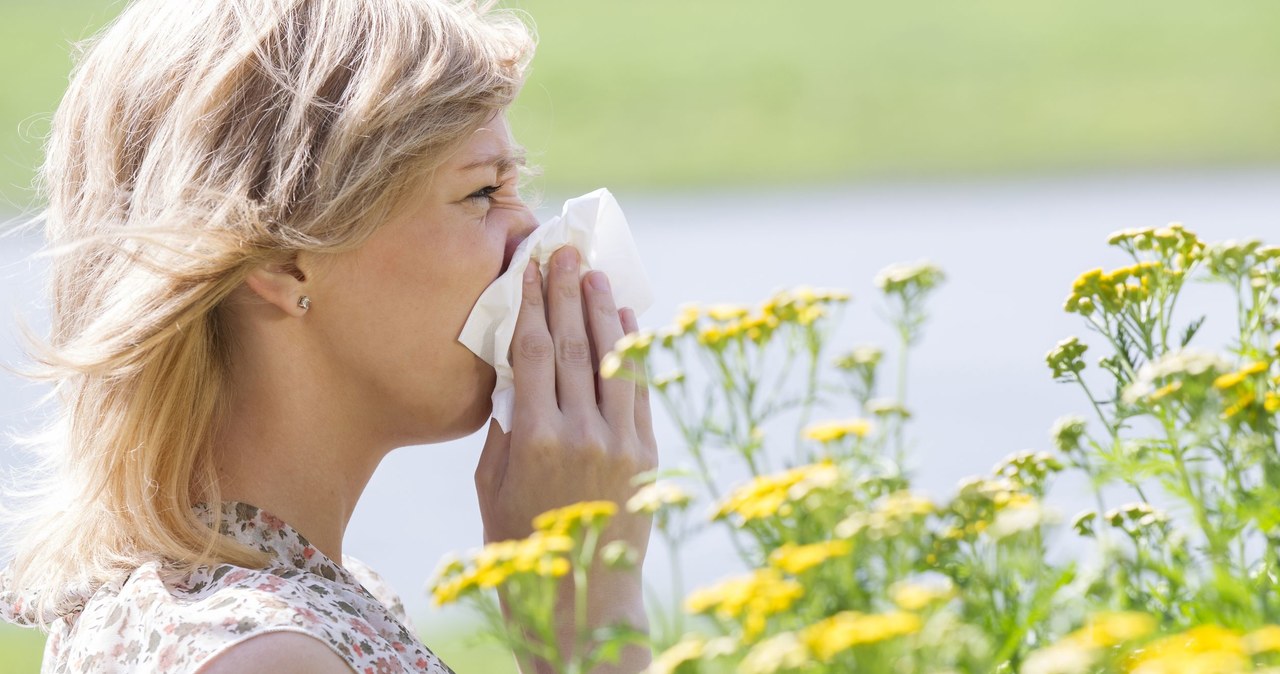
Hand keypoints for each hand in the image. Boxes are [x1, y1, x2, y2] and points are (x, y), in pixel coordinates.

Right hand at [475, 245, 657, 557]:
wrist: (581, 600)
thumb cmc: (522, 544)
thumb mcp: (493, 485)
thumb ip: (504, 426)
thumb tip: (514, 372)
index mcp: (534, 438)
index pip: (532, 352)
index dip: (530, 303)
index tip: (529, 268)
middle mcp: (580, 432)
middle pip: (571, 344)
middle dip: (566, 292)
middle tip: (564, 250)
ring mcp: (619, 441)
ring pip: (611, 359)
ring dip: (602, 310)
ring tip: (595, 273)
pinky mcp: (646, 453)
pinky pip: (639, 388)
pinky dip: (633, 350)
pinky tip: (627, 319)